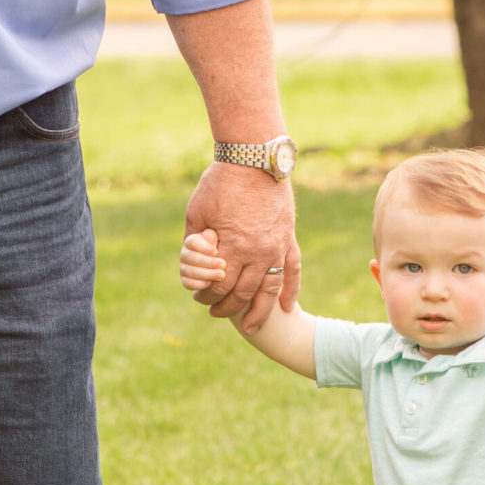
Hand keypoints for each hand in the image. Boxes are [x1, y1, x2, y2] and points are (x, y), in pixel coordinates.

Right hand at [180, 230, 225, 294]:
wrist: (226, 266)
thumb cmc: (225, 248)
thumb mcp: (223, 240)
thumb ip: (215, 237)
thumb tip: (210, 234)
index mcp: (193, 240)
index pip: (192, 242)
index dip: (204, 248)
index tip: (216, 252)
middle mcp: (186, 253)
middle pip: (191, 257)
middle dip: (208, 262)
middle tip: (224, 264)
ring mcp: (184, 267)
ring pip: (188, 271)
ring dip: (206, 274)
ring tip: (222, 275)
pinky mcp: (186, 280)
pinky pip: (187, 283)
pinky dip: (198, 284)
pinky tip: (211, 283)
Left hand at [182, 162, 299, 334]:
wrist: (254, 157)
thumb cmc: (221, 182)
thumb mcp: (197, 211)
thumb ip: (195, 241)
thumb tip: (192, 264)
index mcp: (232, 246)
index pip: (219, 285)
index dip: (206, 296)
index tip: (199, 298)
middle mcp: (258, 252)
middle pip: (243, 293)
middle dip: (227, 307)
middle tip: (216, 313)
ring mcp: (277, 246)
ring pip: (270, 289)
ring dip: (260, 312)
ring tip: (250, 327)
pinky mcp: (288, 238)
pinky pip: (292, 270)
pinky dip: (290, 290)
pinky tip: (286, 307)